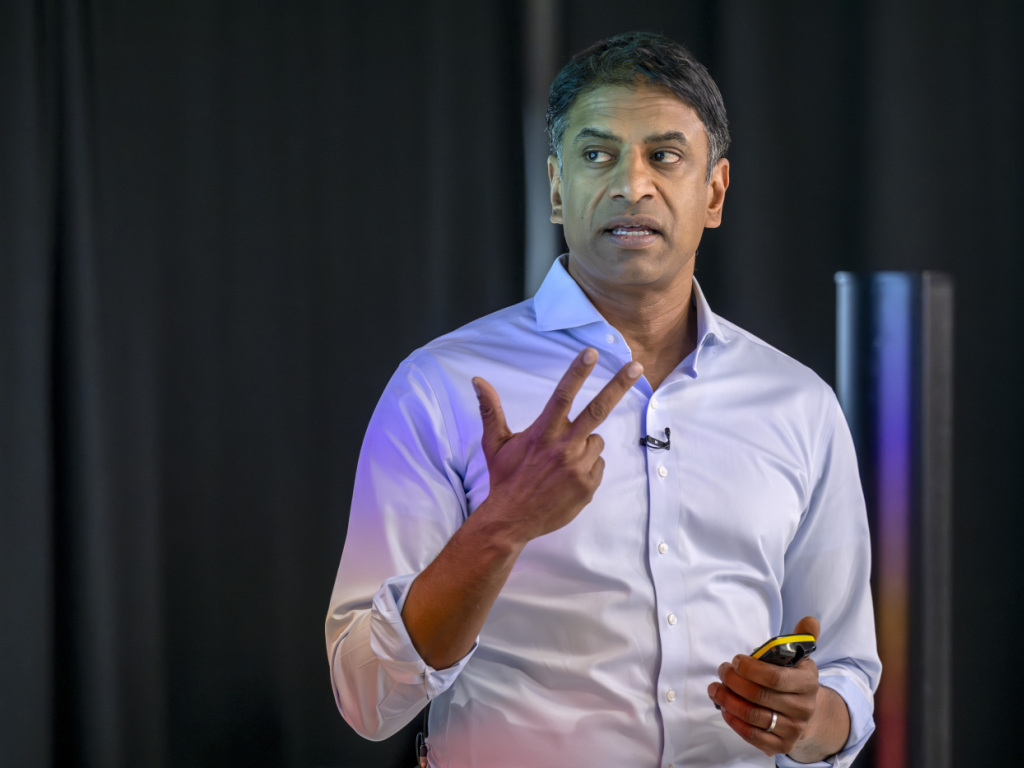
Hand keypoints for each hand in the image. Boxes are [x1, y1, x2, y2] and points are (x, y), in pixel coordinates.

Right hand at [472, 347, 641, 543]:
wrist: (512, 519)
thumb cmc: (505, 477)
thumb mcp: (495, 443)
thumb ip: (491, 410)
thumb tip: (478, 380)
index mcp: (543, 433)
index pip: (563, 396)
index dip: (577, 372)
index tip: (591, 352)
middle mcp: (564, 447)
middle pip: (597, 410)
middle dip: (617, 385)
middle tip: (636, 366)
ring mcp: (579, 467)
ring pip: (596, 441)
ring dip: (585, 444)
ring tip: (562, 461)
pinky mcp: (588, 485)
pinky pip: (598, 464)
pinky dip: (587, 465)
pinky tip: (568, 476)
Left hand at [708, 617, 822, 758]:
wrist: (804, 709)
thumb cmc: (792, 677)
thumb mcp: (799, 656)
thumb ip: (802, 636)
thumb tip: (809, 620)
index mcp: (808, 682)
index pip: (775, 678)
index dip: (750, 669)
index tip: (736, 660)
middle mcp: (804, 708)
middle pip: (759, 696)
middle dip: (733, 681)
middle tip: (722, 671)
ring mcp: (793, 729)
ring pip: (753, 716)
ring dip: (728, 700)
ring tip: (715, 688)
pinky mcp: (782, 745)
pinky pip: (753, 736)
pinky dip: (735, 722)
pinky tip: (724, 709)